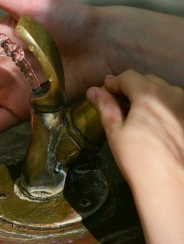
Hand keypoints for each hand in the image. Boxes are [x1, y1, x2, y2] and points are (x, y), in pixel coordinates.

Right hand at [87, 70, 183, 242]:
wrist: (171, 188)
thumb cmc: (138, 159)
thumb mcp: (116, 131)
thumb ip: (105, 106)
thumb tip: (92, 90)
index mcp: (151, 95)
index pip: (129, 77)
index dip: (114, 82)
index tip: (105, 88)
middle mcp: (173, 94)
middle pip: (146, 81)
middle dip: (130, 87)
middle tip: (117, 100)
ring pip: (162, 91)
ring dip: (146, 95)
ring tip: (134, 111)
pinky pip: (173, 102)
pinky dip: (160, 105)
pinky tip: (153, 121)